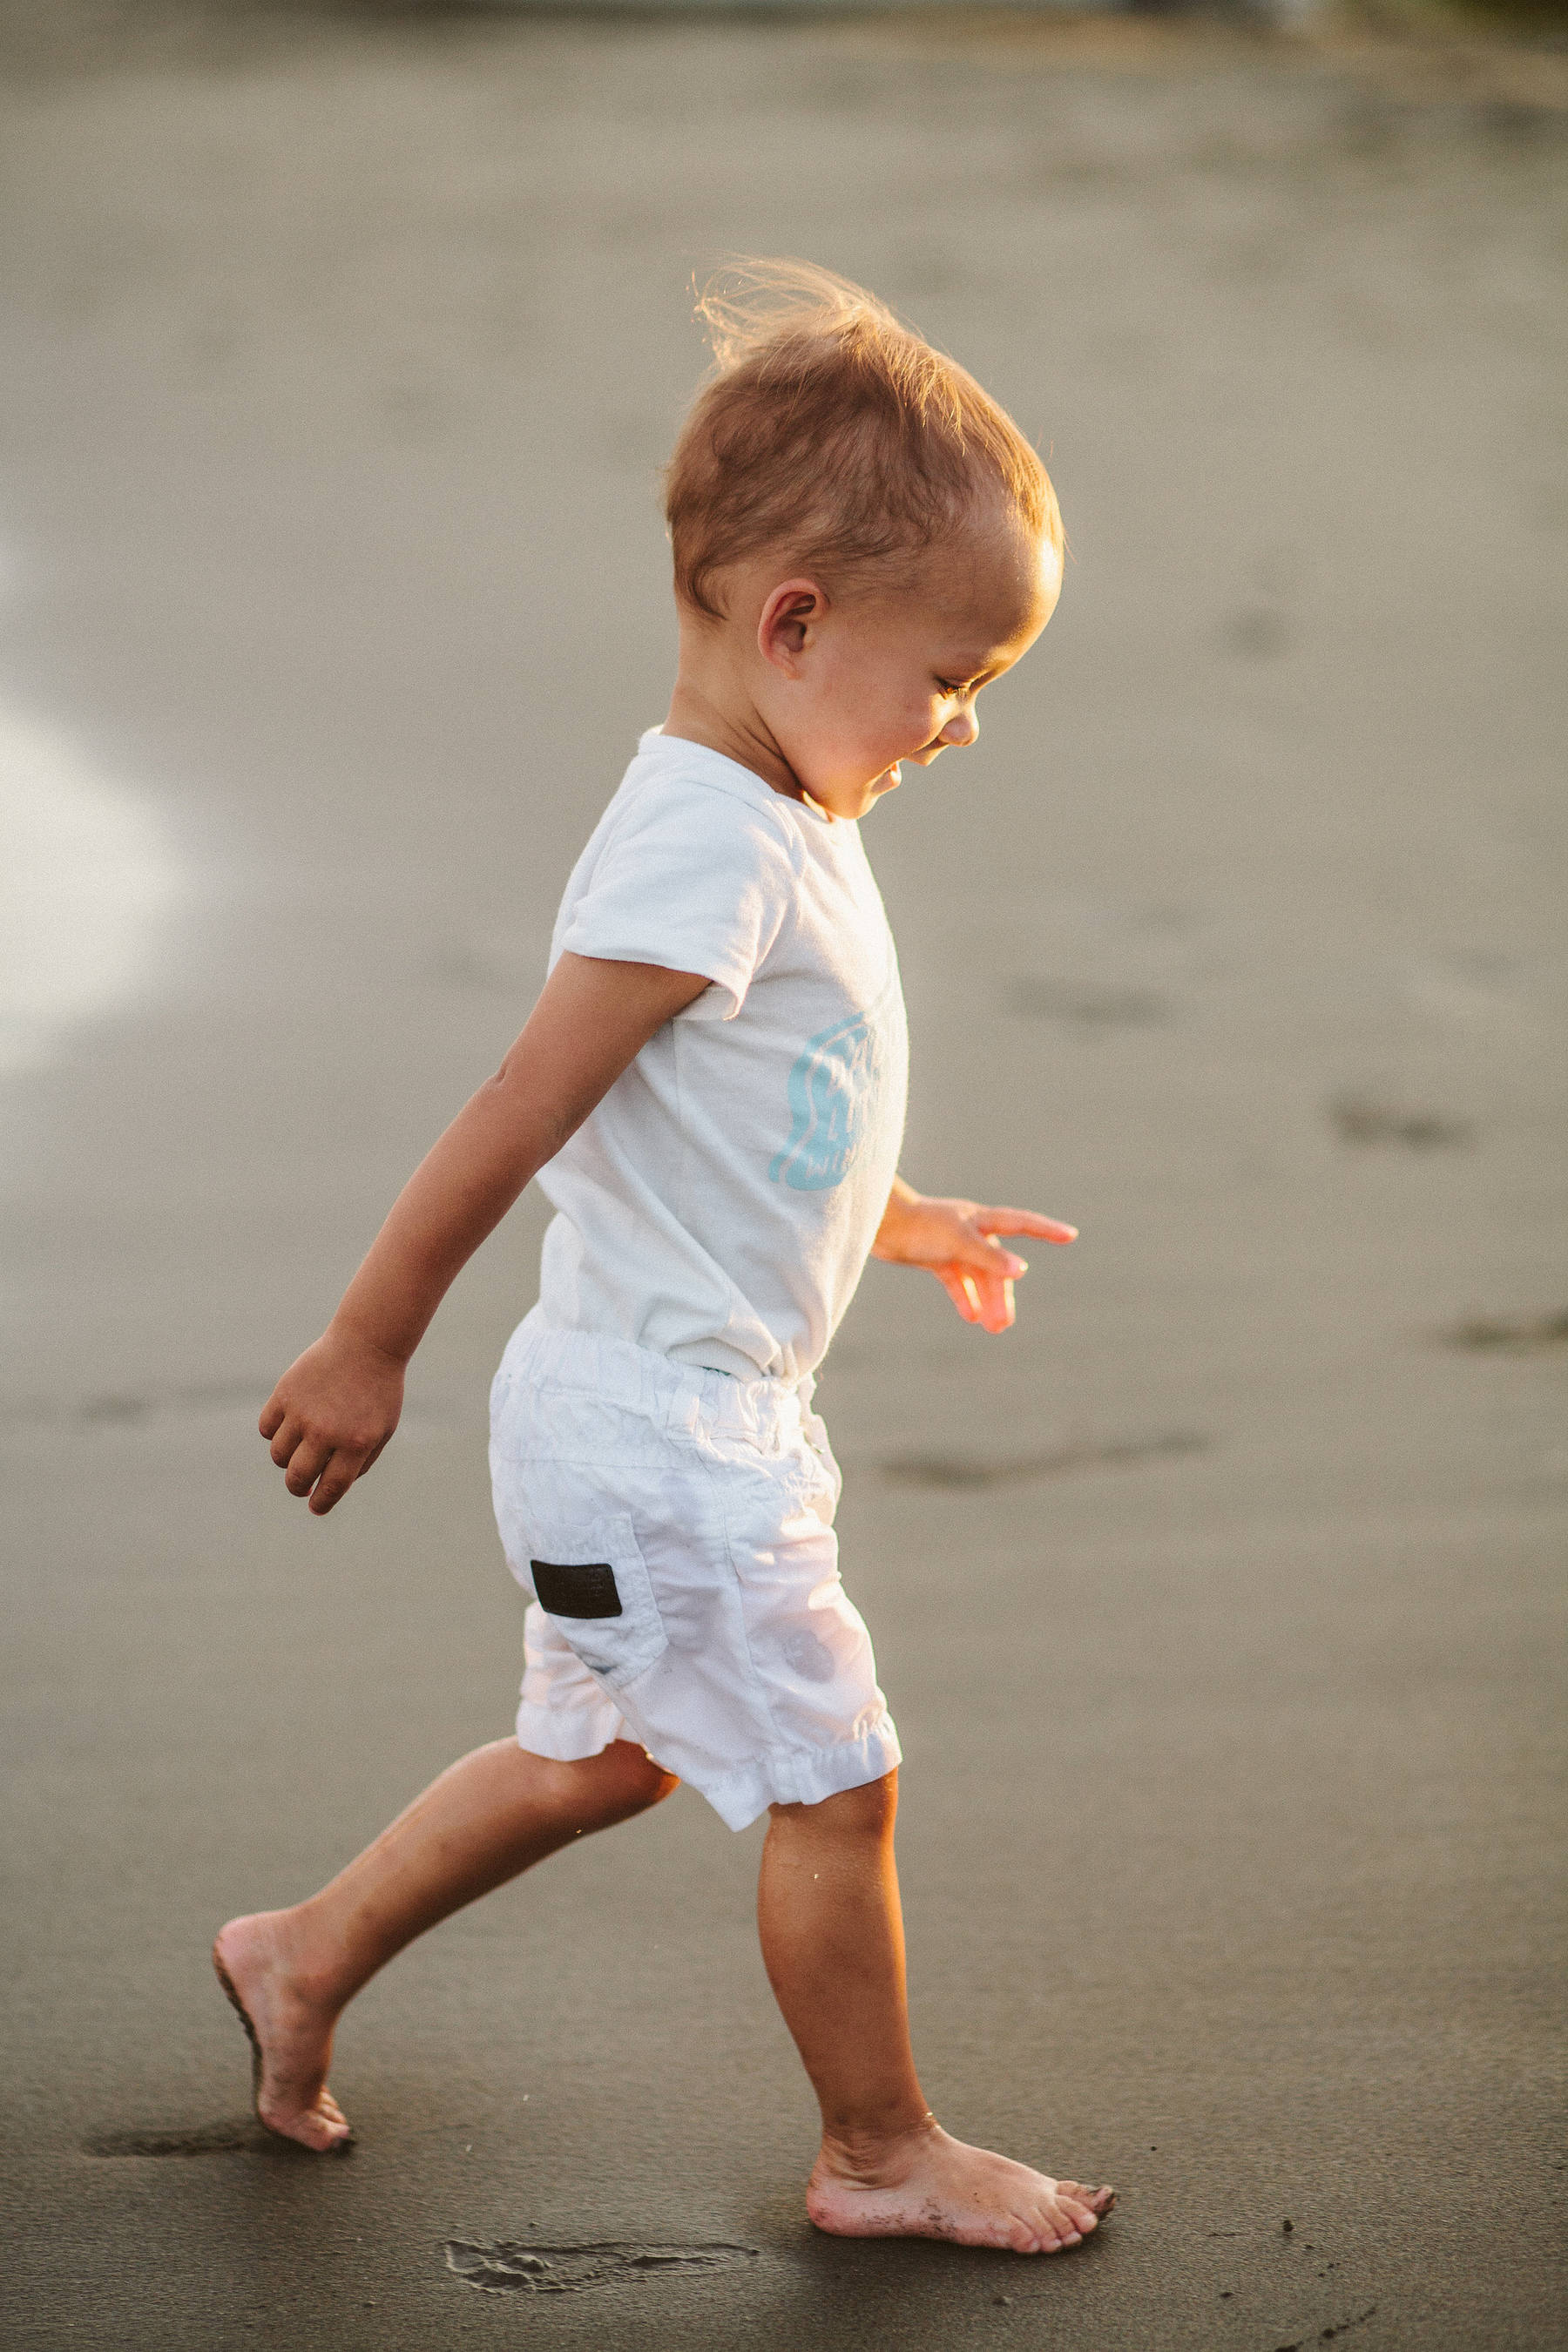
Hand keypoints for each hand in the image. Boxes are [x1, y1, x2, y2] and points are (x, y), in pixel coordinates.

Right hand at [258, 1322, 406, 1515]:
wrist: (367, 1345)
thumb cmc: (378, 1392)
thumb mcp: (382, 1431)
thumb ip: (359, 1463)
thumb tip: (327, 1490)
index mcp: (356, 1444)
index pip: (330, 1488)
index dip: (320, 1504)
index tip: (315, 1507)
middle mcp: (327, 1431)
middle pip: (297, 1477)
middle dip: (298, 1487)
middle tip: (301, 1485)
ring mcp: (303, 1412)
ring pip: (279, 1455)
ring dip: (287, 1459)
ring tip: (300, 1448)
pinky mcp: (285, 1393)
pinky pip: (266, 1428)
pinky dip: (274, 1433)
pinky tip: (288, 1426)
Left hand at [871, 1185, 1076, 1334]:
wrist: (877, 1224)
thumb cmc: (917, 1225)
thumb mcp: (957, 1241)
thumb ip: (988, 1257)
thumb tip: (1021, 1271)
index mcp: (980, 1220)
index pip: (1022, 1223)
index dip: (1047, 1230)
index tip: (1071, 1236)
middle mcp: (971, 1231)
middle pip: (997, 1266)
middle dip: (1003, 1294)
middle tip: (1005, 1325)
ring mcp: (953, 1245)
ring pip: (978, 1277)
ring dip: (986, 1301)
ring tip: (994, 1329)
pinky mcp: (935, 1256)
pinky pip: (956, 1280)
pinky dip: (964, 1297)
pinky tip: (970, 1317)